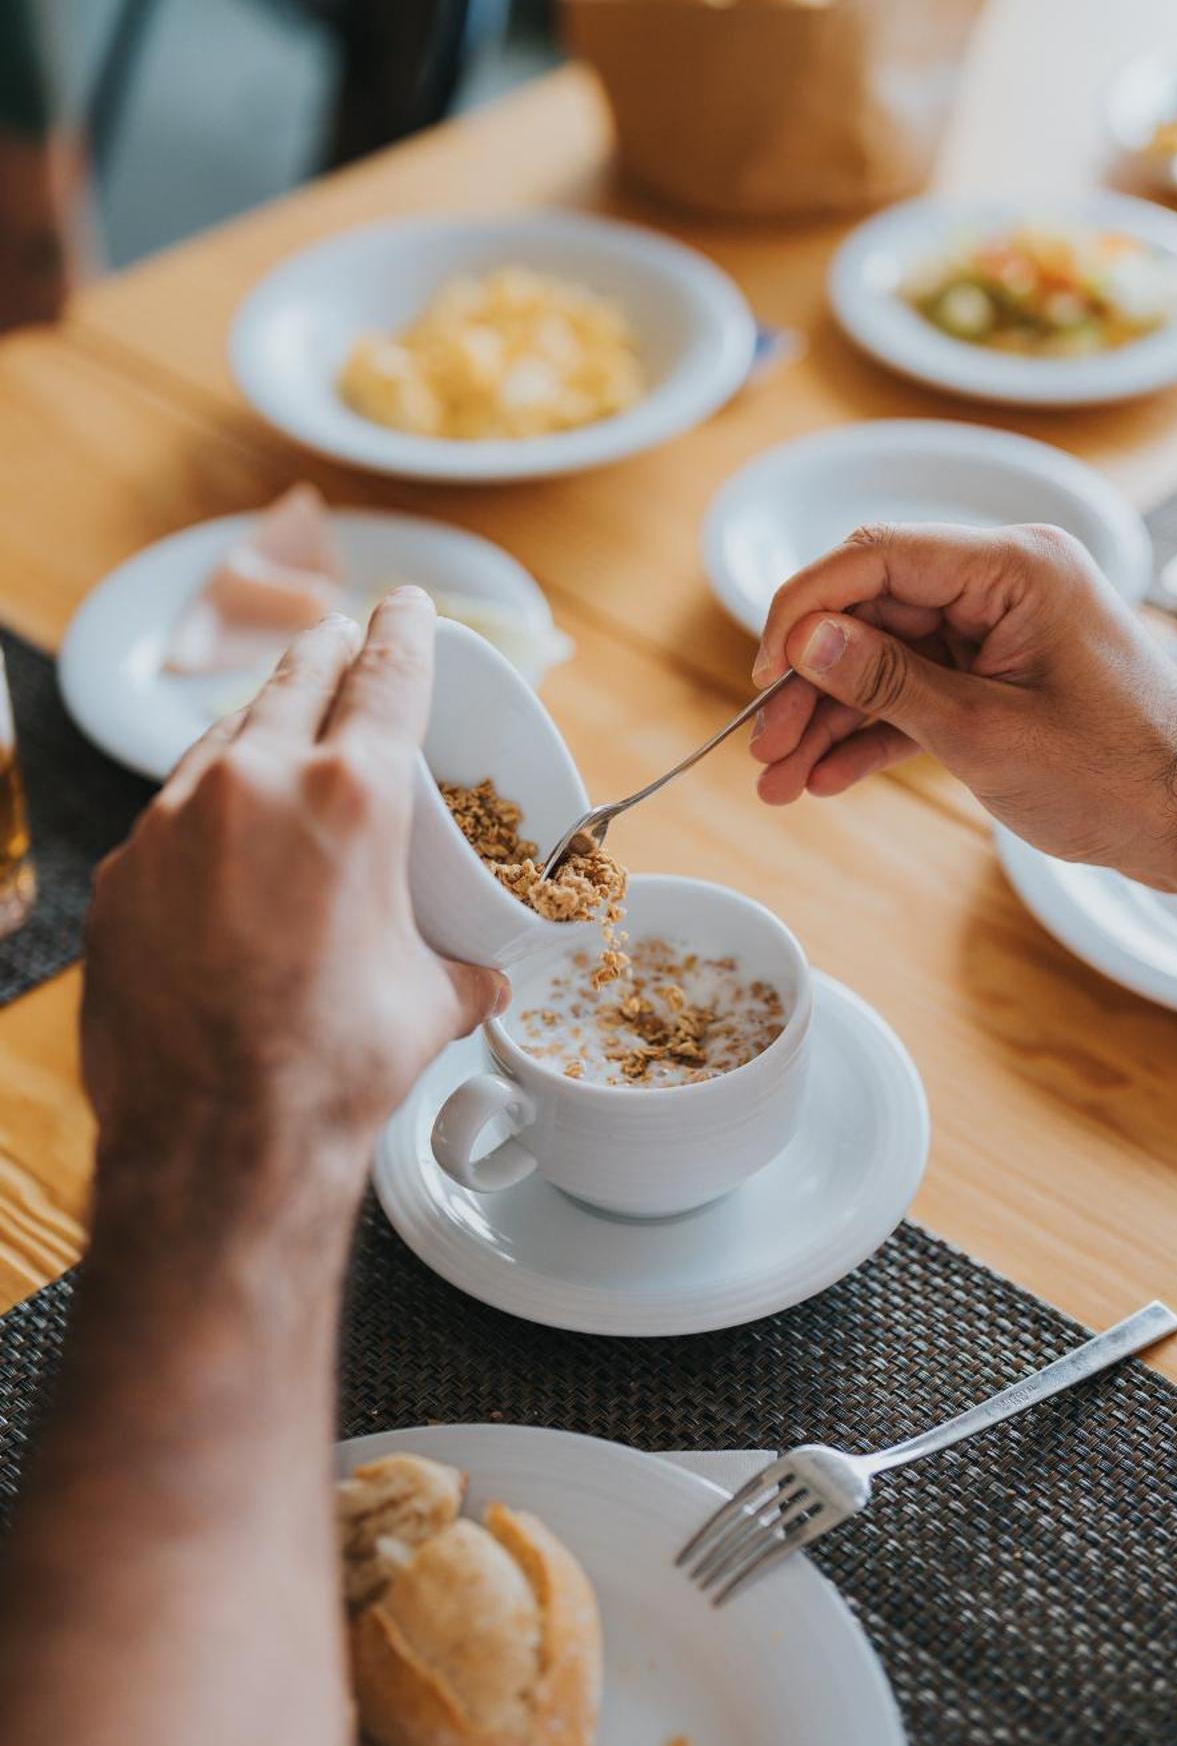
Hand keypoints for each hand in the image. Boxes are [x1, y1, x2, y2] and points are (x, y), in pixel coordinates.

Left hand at [81, 587, 508, 1251]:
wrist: (216, 1142)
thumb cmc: (329, 1070)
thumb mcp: (429, 1004)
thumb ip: (463, 967)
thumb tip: (485, 974)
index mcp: (350, 796)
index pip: (388, 674)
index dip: (407, 627)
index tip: (409, 603)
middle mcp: (253, 785)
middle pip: (295, 680)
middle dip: (327, 652)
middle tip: (341, 641)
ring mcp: (172, 823)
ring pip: (222, 740)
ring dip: (259, 726)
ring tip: (279, 736)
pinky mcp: (123, 873)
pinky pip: (171, 812)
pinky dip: (204, 808)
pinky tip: (221, 842)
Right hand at [749, 523, 1176, 890]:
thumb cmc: (1119, 773)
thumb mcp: (984, 732)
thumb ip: (887, 682)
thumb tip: (804, 642)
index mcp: (1013, 568)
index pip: (876, 557)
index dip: (804, 609)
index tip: (762, 670)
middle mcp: (1004, 583)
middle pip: (871, 613)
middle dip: (809, 684)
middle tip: (761, 744)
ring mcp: (1002, 630)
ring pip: (885, 660)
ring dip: (831, 719)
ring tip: (778, 780)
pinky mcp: (1001, 675)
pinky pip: (919, 692)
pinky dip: (876, 733)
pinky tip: (827, 778)